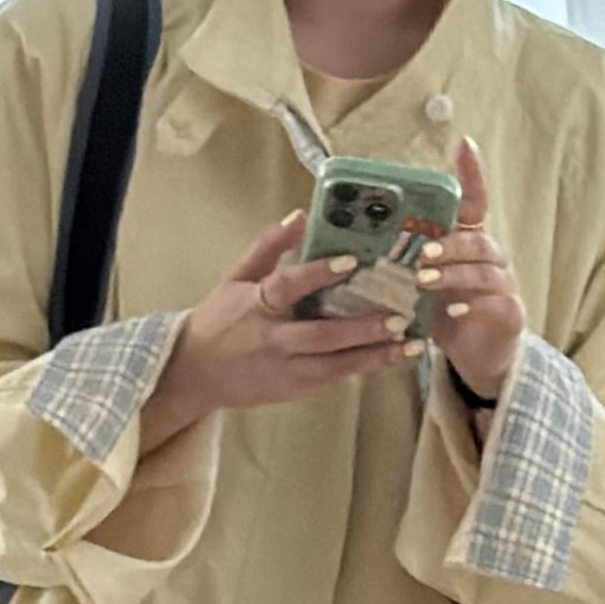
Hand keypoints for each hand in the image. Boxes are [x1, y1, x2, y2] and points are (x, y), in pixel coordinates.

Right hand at [144, 212, 426, 444]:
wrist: (196, 373)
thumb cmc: (218, 320)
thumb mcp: (235, 278)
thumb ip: (267, 247)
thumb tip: (299, 215)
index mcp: (257, 305)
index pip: (289, 286)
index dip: (318, 273)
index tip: (349, 261)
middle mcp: (275, 340)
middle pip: (323, 335)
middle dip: (363, 328)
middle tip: (399, 316)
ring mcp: (288, 369)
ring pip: (337, 364)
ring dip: (374, 354)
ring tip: (408, 344)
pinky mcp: (296, 388)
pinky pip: (335, 377)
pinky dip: (363, 367)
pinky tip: (390, 357)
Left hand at [415, 137, 524, 404]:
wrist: (478, 356)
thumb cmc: (446, 313)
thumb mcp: (422, 283)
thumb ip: (403, 261)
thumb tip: (355, 243)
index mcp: (469, 240)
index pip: (475, 200)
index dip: (472, 173)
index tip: (464, 144)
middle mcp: (491, 256)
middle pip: (476, 237)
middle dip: (449, 243)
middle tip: (422, 252)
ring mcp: (503, 283)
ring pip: (483, 269)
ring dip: (453, 273)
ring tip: (425, 281)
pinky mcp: (509, 312)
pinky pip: (493, 302)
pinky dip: (471, 306)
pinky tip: (453, 312)